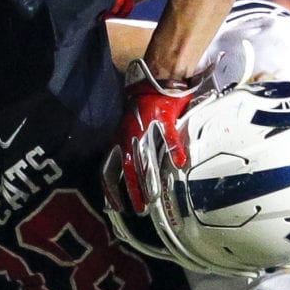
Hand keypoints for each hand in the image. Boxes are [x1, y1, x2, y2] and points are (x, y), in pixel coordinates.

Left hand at [111, 59, 197, 213]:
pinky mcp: (162, 118)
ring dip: (149, 178)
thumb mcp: (127, 128)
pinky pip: (168, 137)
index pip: (109, 169)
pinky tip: (180, 163)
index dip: (110, 188)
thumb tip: (128, 170)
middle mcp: (129, 135)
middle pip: (128, 169)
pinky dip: (174, 150)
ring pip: (146, 157)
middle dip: (132, 190)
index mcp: (119, 139)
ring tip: (155, 196)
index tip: (113, 207)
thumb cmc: (143, 107)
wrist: (154, 81)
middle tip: (139, 209)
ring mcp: (146, 127)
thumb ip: (127, 148)